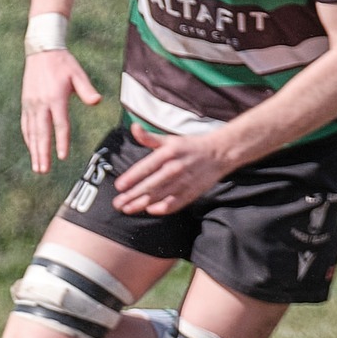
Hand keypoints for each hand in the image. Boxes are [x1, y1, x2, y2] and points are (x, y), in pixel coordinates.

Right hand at [20, 49, 101, 173]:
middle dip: (42, 153)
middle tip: (43, 170)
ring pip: (32, 132)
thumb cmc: (63, 63)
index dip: (61, 141)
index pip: (60, 124)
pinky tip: (32, 149)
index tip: (62, 157)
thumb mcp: (78, 73)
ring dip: (34, 150)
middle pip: (42, 133)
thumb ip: (86, 89)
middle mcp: (41, 104)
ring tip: (37, 167)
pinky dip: (29, 139)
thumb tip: (97, 101)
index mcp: (55, 98)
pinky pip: (26, 125)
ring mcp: (31, 105)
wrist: (41, 52)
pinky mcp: (26, 104)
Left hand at [112, 123, 229, 215]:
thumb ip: (149, 137)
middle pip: (149, 186)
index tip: (118, 186)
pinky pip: (174, 204)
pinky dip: (161, 208)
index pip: (145, 168)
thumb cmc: (189, 147)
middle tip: (117, 203)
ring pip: (159, 196)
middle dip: (131, 196)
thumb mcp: (169, 139)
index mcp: (168, 154)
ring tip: (126, 209)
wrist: (220, 152)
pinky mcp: (192, 192)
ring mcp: (184, 182)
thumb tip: (134, 127)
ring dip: (141, 204)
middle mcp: (175, 168)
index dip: (131, 178)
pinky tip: (149, 210)